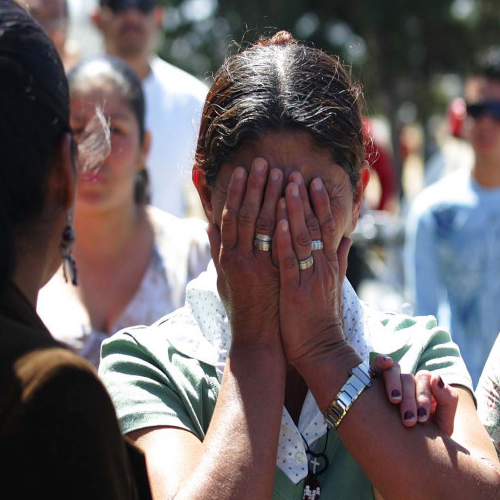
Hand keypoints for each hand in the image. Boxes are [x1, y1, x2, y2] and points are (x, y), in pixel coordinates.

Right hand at [208, 159, 284, 346]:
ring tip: (282, 173)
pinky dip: (282, 223)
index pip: (231, 216)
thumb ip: (217, 250)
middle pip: (247, 214)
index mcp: (227, 257)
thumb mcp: (223, 279)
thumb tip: (209, 223)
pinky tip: (289, 205)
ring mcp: (258, 267)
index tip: (244, 169)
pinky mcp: (275, 276)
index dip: (237, 191)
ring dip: (273, 197)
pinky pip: (279, 245)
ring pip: (264, 225)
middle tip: (264, 162)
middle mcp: (240, 259)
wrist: (257, 337)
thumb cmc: (242, 309)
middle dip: (256, 186)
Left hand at [275, 172, 351, 367]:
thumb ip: (340, 258)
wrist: (321, 349)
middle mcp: (322, 266)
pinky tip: (279, 222)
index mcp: (329, 264)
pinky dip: (285, 240)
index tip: (313, 181)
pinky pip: (290, 261)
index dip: (319, 203)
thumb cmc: (322, 317)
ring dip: (293, 210)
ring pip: (302, 237)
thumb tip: (347, 236)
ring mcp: (309, 277)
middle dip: (305, 198)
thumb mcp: (335, 284)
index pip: (326, 226)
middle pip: (315, 225)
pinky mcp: (295, 290)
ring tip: (285, 186)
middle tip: (296, 173)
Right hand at [375, 355, 458, 435]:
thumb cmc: (429, 438)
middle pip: (409, 378)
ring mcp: (393, 381)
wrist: (410, 455)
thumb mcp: (444, 423)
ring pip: (394, 371)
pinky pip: (378, 365)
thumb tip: (437, 377)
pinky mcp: (376, 382)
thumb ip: (448, 400)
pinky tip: (385, 364)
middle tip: (409, 422)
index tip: (422, 420)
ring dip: (394, 384)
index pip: (426, 380)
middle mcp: (411, 382)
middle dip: (410, 400)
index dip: (423, 397)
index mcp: (428, 388)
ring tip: (394, 401)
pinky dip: (381, 361)